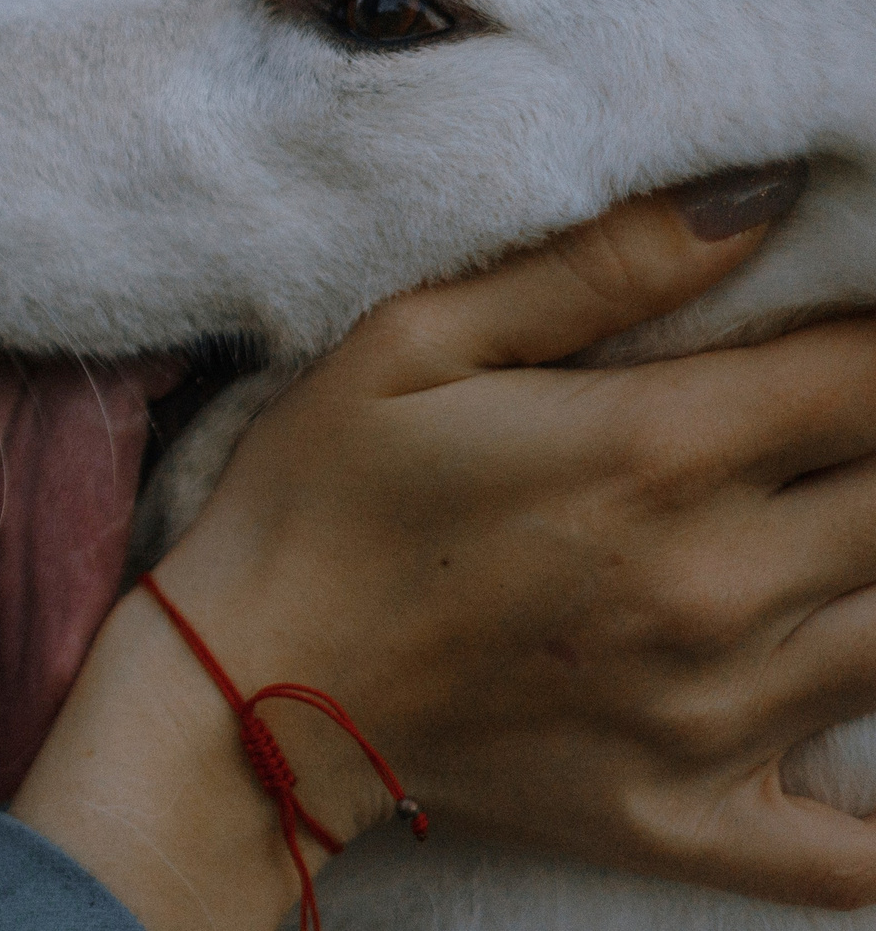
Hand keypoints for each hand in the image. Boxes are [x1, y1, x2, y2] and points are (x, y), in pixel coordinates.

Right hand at [15, 180, 875, 929]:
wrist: (244, 696)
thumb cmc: (315, 500)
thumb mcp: (412, 341)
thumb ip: (596, 266)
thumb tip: (758, 199)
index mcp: (654, 453)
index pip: (871, 376)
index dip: (875, 344)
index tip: (842, 333)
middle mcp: (714, 585)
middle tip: (823, 435)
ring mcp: (713, 716)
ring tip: (821, 535)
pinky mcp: (687, 814)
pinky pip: (853, 856)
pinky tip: (875, 774)